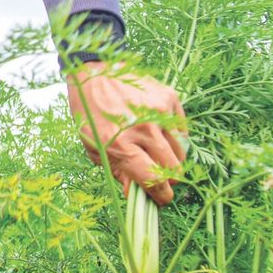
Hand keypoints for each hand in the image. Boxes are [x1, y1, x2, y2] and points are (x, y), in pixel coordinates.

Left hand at [66, 61, 187, 205]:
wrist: (95, 73)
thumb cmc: (90, 113)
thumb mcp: (94, 147)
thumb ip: (118, 172)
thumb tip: (137, 195)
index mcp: (121, 144)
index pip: (154, 181)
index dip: (161, 196)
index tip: (160, 198)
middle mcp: (144, 128)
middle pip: (174, 170)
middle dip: (168, 180)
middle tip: (158, 176)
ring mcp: (160, 112)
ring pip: (182, 151)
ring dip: (171, 158)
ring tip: (154, 151)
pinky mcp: (170, 98)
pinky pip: (182, 130)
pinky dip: (173, 137)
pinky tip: (156, 131)